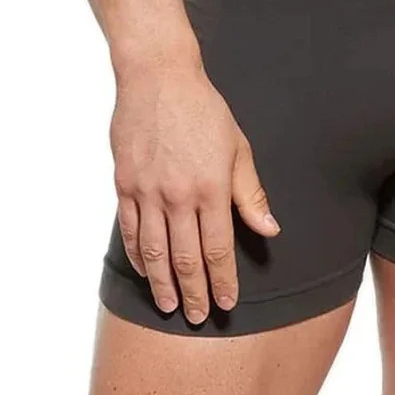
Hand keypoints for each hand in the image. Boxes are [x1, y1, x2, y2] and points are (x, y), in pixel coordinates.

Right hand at [109, 53, 279, 322]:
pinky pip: (130, 230)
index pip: (218, 249)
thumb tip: (269, 230)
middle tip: (198, 316)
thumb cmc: (204, 110)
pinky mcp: (124, 184)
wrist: (159, 77)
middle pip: (186, 258)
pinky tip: (145, 271)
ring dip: (162, 284)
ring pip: (155, 252)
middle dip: (194, 293)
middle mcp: (177, 196)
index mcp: (211, 188)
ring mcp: (147, 192)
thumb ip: (250, 194)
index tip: (227, 302)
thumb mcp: (238, 148)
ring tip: (169, 306)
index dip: (223, 280)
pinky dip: (138, 256)